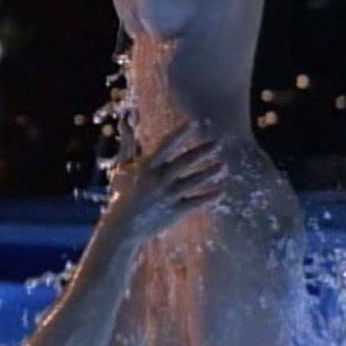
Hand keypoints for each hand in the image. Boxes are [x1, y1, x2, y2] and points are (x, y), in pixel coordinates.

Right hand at [107, 121, 223, 239]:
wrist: (124, 225)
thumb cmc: (123, 192)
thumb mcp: (123, 166)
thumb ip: (128, 143)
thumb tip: (124, 120)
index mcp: (147, 166)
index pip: (167, 145)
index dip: (181, 133)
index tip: (195, 122)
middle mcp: (159, 179)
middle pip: (185, 162)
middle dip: (202, 151)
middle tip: (217, 143)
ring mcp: (168, 196)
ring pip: (193, 181)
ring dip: (209, 172)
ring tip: (223, 165)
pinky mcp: (174, 211)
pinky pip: (195, 202)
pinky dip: (208, 197)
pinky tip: (220, 192)